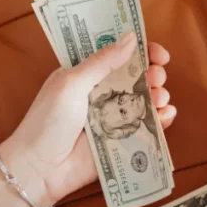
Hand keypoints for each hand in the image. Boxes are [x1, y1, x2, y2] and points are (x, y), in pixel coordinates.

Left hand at [0, 32, 175, 206]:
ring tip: (159, 97)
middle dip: (153, 73)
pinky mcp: (122, 140)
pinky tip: (165, 115)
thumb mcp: (71, 84)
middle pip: (138, 76)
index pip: (119, 55)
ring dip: (159, 95)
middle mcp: (103, 93)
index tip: (158, 54)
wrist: (40, 168)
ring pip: (146, 101)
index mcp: (88, 74)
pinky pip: (148, 127)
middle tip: (156, 77)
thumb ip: (102, 62)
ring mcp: (115, 117)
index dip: (141, 50)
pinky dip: (162, 120)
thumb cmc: (48, 121)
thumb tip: (131, 38)